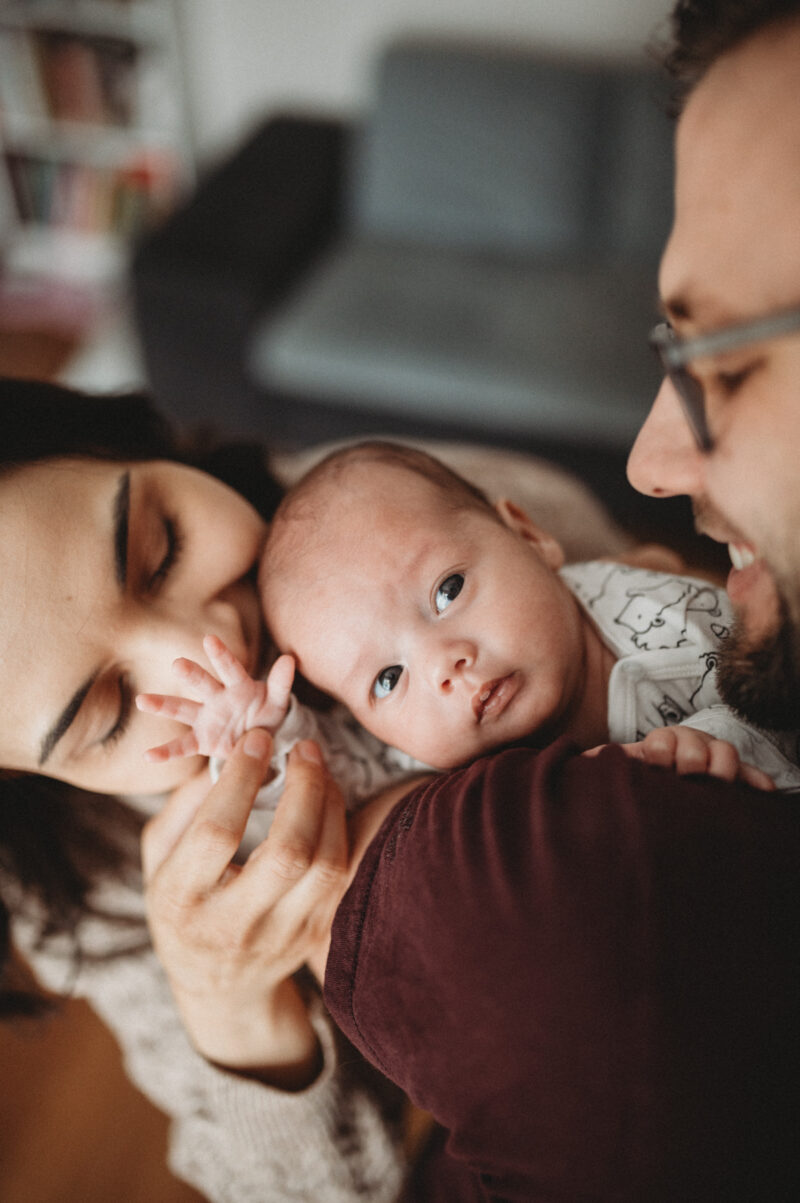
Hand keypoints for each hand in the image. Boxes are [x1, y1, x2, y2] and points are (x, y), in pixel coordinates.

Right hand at [137, 634, 294, 762]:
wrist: (261, 738)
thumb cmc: (267, 712)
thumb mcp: (278, 700)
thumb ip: (281, 683)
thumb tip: (290, 659)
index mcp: (237, 685)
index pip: (230, 668)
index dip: (221, 655)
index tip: (209, 640)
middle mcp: (216, 697)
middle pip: (202, 684)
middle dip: (191, 674)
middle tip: (178, 664)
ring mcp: (205, 718)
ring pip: (182, 709)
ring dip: (163, 705)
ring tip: (143, 700)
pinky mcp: (201, 740)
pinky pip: (182, 746)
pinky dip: (166, 752)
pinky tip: (147, 756)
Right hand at [141, 729, 348, 1086]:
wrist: (220, 986)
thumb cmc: (182, 906)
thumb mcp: (158, 860)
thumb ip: (182, 807)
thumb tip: (222, 755)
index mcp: (182, 901)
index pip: (217, 835)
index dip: (241, 780)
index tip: (256, 740)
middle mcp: (234, 924)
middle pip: (286, 853)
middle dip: (302, 789)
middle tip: (304, 746)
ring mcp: (282, 935)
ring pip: (325, 866)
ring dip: (330, 805)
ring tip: (318, 767)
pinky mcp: (316, 933)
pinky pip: (342, 874)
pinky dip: (342, 828)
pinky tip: (328, 798)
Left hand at [599, 725, 775, 790]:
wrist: (650, 786)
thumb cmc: (630, 782)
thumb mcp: (615, 771)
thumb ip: (598, 764)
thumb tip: (575, 761)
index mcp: (657, 745)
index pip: (662, 741)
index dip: (660, 751)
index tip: (656, 766)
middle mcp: (686, 747)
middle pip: (695, 744)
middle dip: (690, 760)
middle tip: (684, 778)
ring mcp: (710, 760)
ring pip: (724, 752)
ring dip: (720, 768)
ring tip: (715, 786)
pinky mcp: (731, 778)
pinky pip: (748, 775)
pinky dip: (755, 782)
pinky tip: (765, 792)